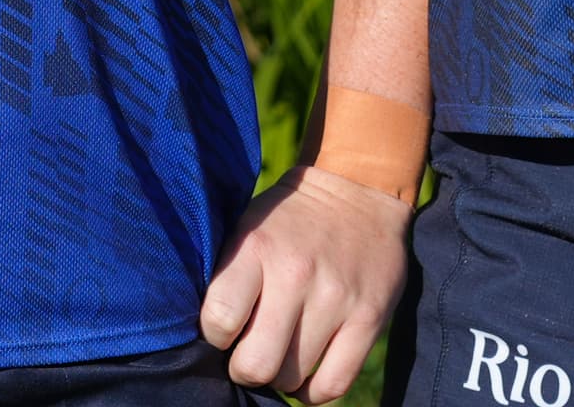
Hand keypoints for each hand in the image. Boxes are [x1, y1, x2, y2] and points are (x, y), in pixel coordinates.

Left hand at [199, 166, 409, 401]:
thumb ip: (228, 275)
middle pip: (257, 363)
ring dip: (280, 376)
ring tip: (279, 355)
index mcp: (256, 248)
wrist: (358, 188)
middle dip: (245, 369)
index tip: (224, 329)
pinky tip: (304, 379)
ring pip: (293, 377)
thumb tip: (203, 335)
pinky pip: (334, 384)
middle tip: (248, 354)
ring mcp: (336, 298)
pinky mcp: (370, 318)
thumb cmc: (288, 219)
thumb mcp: (248, 227)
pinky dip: (312, 393)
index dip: (215, 335)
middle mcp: (296, 274)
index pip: (219, 320)